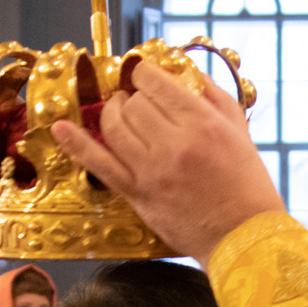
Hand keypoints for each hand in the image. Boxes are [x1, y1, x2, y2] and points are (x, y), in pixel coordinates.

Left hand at [51, 68, 281, 262]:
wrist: (244, 237)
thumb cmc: (247, 184)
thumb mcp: (239, 131)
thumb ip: (213, 95)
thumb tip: (185, 69)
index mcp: (202, 123)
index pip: (155, 83)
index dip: (144, 74)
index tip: (144, 77)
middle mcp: (174, 143)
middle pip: (133, 104)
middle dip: (132, 97)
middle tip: (139, 102)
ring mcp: (152, 171)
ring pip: (113, 127)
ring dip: (111, 113)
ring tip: (119, 113)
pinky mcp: (137, 195)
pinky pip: (99, 165)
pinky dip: (76, 144)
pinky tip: (60, 128)